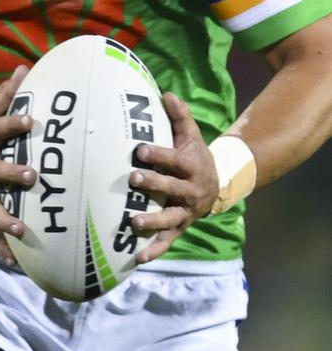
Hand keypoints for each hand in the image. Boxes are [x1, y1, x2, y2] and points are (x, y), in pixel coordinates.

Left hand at [129, 92, 217, 263]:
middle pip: (171, 187)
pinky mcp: (181, 227)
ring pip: (169, 218)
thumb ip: (179, 115)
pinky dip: (154, 250)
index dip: (158, 154)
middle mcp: (190, 190)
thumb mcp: (191, 134)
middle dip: (153, 184)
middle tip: (133, 179)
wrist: (218, 183)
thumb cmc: (194, 154)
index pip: (174, 159)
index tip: (139, 149)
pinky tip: (138, 257)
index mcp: (191, 165)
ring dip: (152, 221)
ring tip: (133, 223)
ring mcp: (186, 211)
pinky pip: (168, 240)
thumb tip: (165, 93)